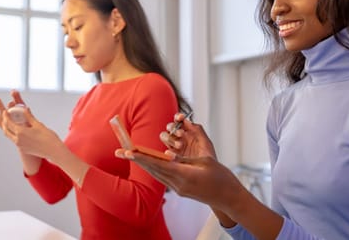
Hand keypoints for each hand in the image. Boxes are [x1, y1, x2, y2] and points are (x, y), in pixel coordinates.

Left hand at [0, 90, 64, 159]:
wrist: (53, 150)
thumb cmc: (48, 137)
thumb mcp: (38, 124)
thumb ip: (29, 117)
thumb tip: (24, 109)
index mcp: (21, 132)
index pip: (8, 122)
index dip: (6, 116)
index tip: (5, 111)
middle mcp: (18, 140)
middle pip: (6, 130)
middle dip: (4, 123)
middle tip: (6, 117)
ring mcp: (20, 145)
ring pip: (9, 136)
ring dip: (8, 129)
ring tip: (11, 123)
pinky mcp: (23, 149)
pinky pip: (15, 141)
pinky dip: (14, 134)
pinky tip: (19, 131)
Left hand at [116, 151, 244, 214]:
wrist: (229, 198)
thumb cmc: (221, 177)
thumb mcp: (204, 162)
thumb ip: (185, 159)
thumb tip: (168, 155)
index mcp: (185, 176)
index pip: (159, 165)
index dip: (143, 157)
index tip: (129, 151)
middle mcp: (179, 185)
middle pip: (153, 170)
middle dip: (136, 159)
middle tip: (119, 151)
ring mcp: (179, 189)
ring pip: (157, 174)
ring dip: (143, 163)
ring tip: (129, 154)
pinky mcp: (181, 190)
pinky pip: (163, 177)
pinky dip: (154, 168)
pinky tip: (148, 163)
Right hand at [160, 113, 216, 158]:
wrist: (208, 173)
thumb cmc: (208, 159)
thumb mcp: (206, 143)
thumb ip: (198, 130)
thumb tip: (187, 121)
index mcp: (189, 133)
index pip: (179, 121)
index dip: (178, 117)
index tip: (180, 118)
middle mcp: (181, 138)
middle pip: (170, 127)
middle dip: (174, 128)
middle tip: (180, 134)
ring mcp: (175, 147)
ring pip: (165, 136)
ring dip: (170, 138)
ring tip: (179, 145)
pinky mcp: (171, 156)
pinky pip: (164, 149)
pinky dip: (167, 149)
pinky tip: (173, 153)